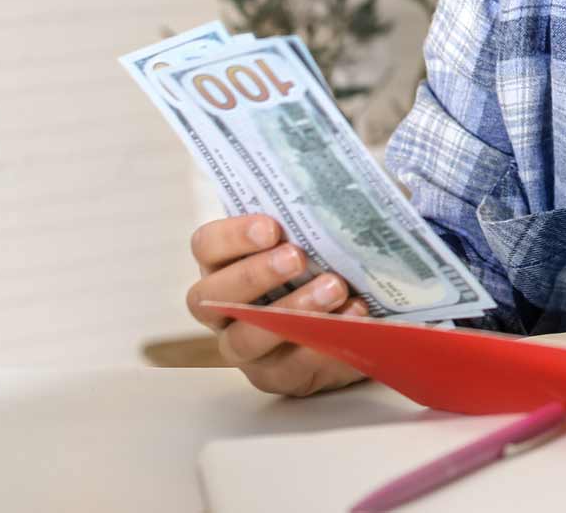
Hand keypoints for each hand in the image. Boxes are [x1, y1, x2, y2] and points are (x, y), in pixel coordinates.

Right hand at [186, 215, 369, 397]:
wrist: (359, 311)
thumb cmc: (328, 259)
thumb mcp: (322, 231)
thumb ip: (318, 212)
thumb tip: (341, 187)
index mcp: (226, 264)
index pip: (207, 246)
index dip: (232, 236)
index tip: (271, 227)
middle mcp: (224, 310)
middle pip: (213, 297)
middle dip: (254, 275)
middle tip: (296, 256)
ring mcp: (248, 349)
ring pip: (247, 339)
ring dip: (291, 312)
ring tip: (334, 287)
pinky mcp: (280, 377)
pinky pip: (292, 368)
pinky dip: (324, 343)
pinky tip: (355, 318)